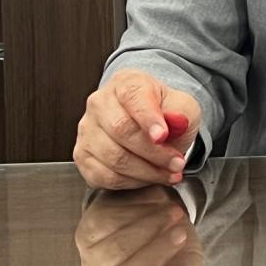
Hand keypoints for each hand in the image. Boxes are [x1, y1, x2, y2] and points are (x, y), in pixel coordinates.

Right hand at [74, 69, 201, 189]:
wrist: (151, 125)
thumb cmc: (164, 113)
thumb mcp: (183, 106)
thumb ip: (181, 112)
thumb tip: (175, 121)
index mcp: (125, 83)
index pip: (132, 97)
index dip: (148, 119)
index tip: (163, 136)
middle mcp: (100, 103)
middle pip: (121, 130)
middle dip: (154, 153)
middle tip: (177, 163)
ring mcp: (87, 130)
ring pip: (113, 158)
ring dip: (147, 171)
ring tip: (169, 173)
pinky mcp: (82, 156)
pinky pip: (104, 176)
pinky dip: (132, 182)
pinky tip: (149, 178)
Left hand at [76, 185, 204, 265]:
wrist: (154, 219)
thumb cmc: (172, 248)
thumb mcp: (187, 261)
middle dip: (158, 250)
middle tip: (182, 232)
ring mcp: (92, 264)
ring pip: (116, 248)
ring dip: (149, 226)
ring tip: (174, 212)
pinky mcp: (86, 235)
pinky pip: (108, 223)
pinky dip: (136, 210)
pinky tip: (156, 202)